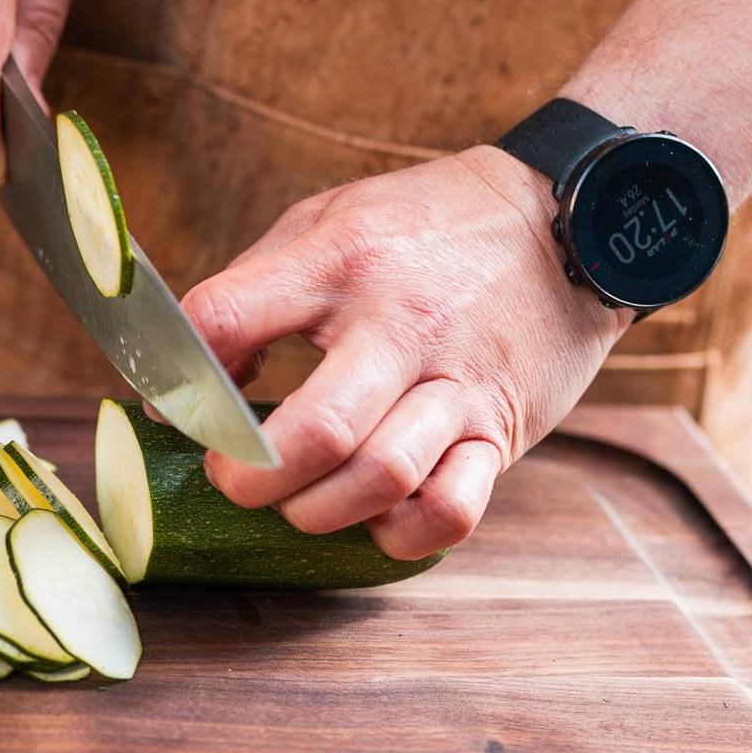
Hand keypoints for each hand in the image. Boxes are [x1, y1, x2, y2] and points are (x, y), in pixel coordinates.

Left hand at [182, 146, 631, 560]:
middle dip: (251, 478)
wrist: (576, 219)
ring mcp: (458, 385)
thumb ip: (247, 295)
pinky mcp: (503, 432)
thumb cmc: (426, 230)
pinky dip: (401, 533)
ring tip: (300, 500)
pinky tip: (376, 516)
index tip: (175, 409)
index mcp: (339, 263)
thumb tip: (184, 387)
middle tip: (235, 481)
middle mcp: (401, 326)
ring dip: (319, 511)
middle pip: (314, 432)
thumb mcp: (326, 223)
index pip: (224, 321)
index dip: (178, 380)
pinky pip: (451, 511)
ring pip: (381, 480)